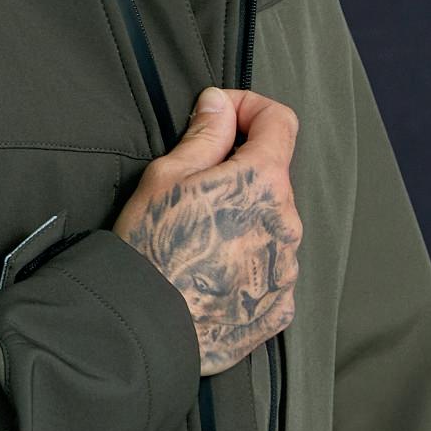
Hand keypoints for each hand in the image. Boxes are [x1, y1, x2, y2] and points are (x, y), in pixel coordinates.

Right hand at [111, 87, 302, 375]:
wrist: (143, 327)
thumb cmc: (149, 246)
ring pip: (271, 225)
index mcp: (262, 182)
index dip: (250, 108)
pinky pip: (269, 270)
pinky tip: (210, 273)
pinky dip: (246, 263)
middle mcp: (287, 223)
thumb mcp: (166, 177)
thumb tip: (220, 104)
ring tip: (197, 239)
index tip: (221, 116)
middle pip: (272, 178)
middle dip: (239, 171)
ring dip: (244, 219)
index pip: (280, 121)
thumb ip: (204, 135)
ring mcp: (287, 269)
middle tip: (192, 187)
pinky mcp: (279, 306)